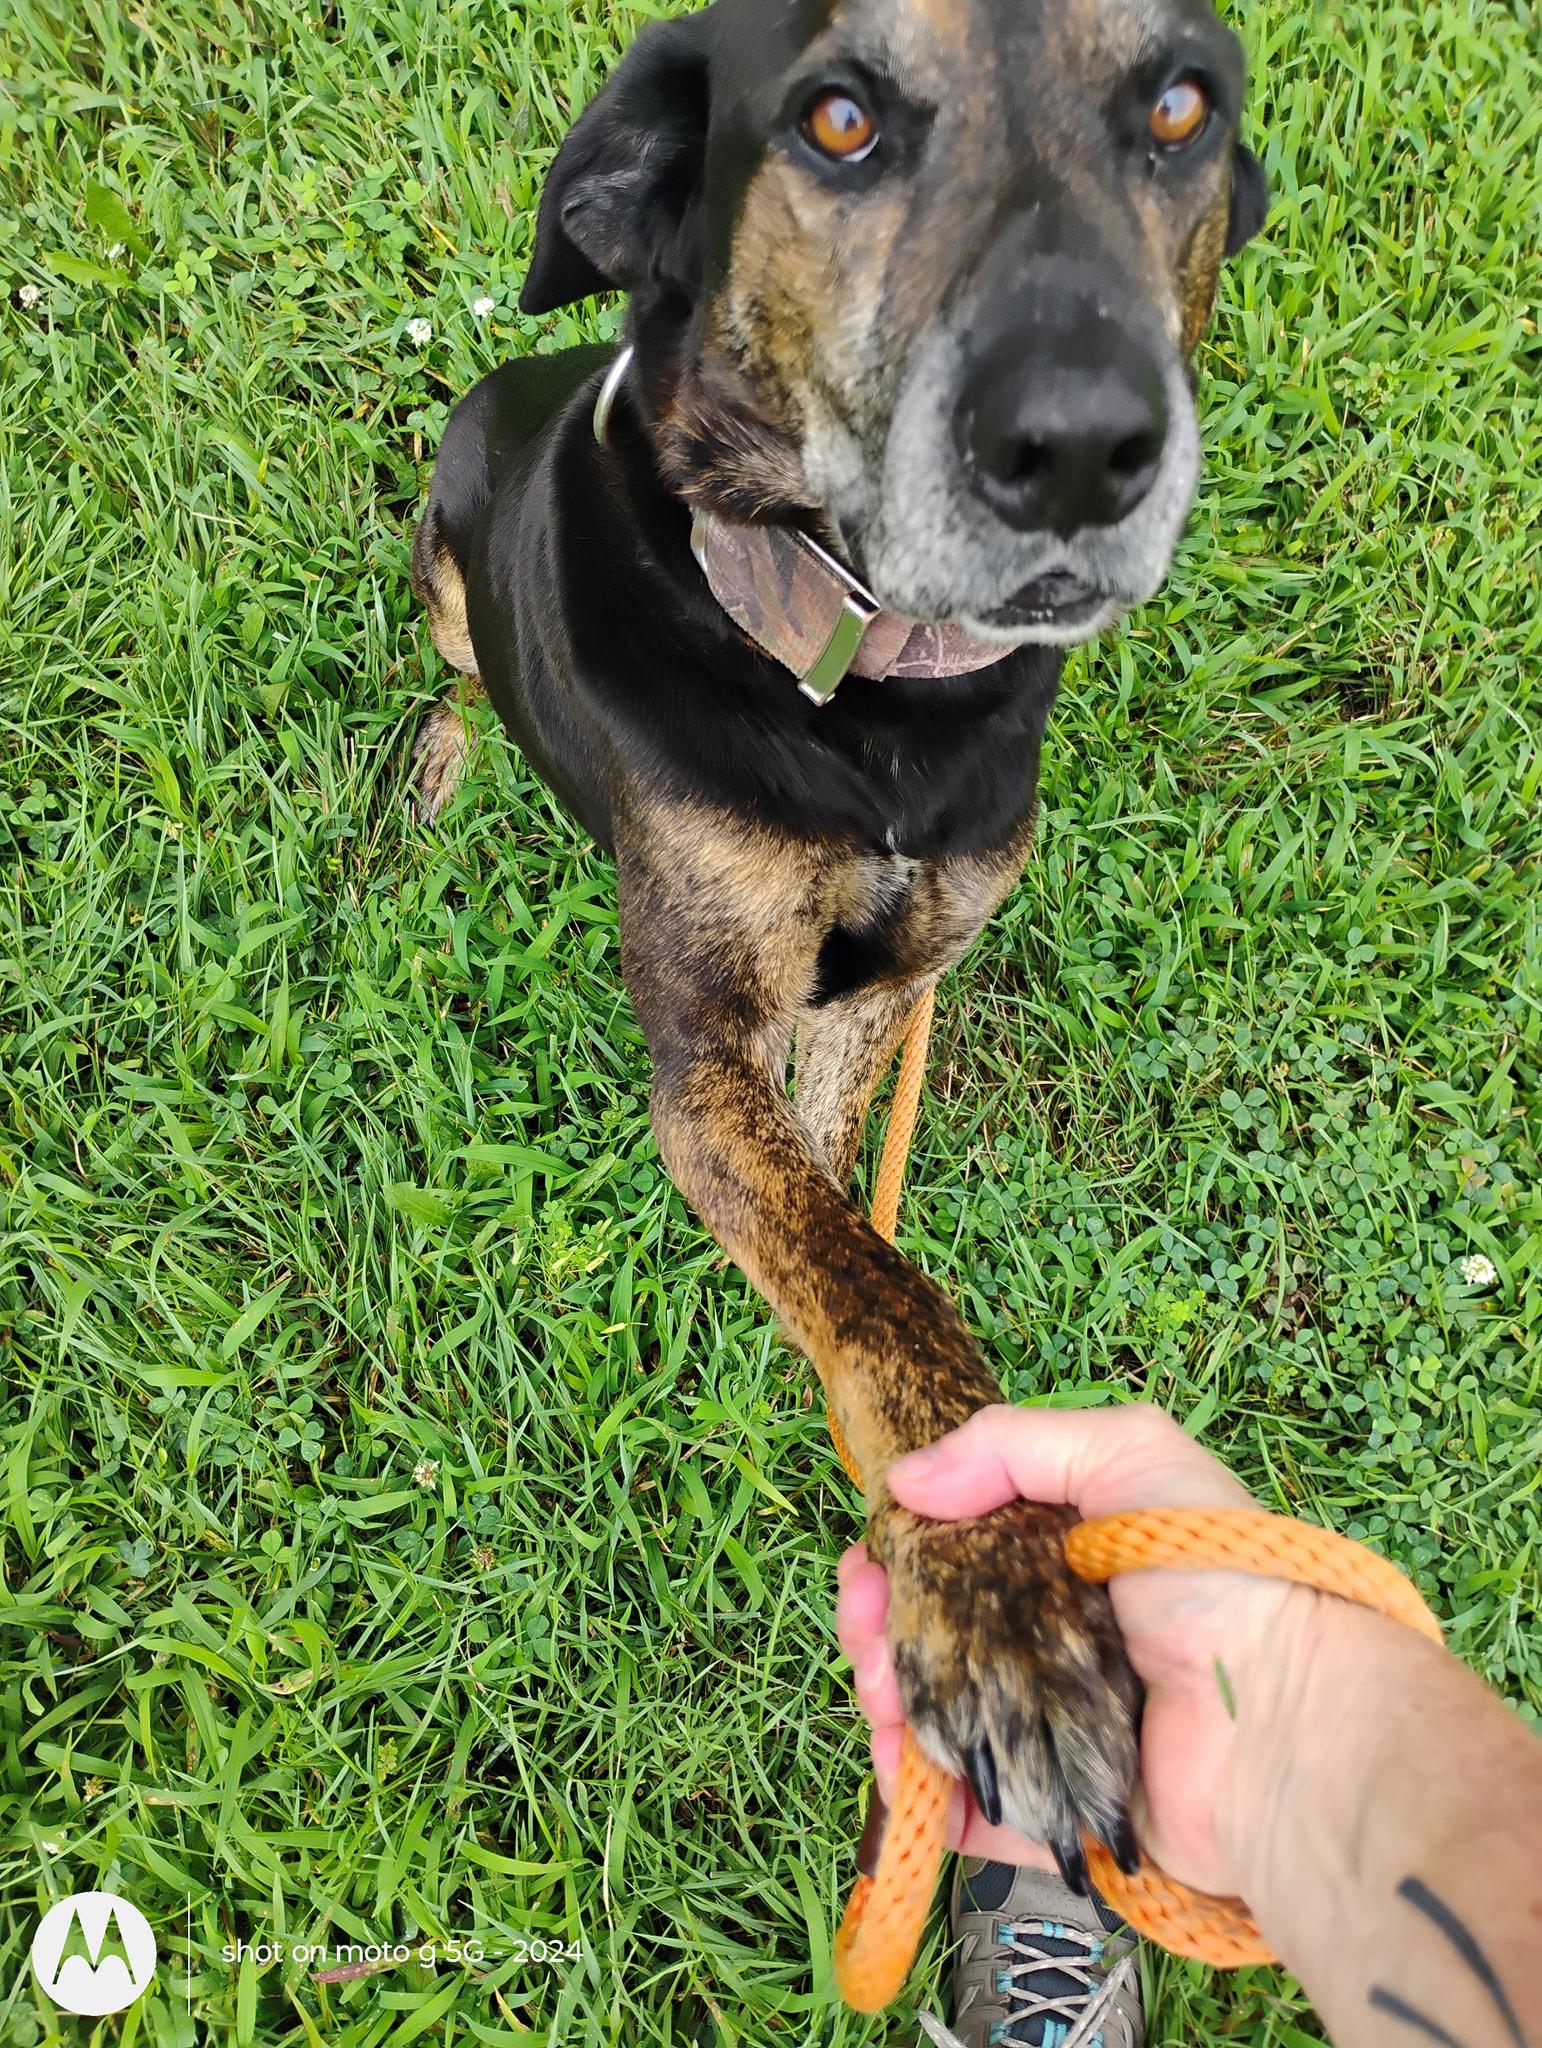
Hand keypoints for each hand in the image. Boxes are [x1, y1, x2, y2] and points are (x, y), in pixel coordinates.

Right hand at [838, 1403, 1320, 1895]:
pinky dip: (918, 1795)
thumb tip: (903, 1483)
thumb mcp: (1129, 1456)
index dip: (898, 1553)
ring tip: (885, 1699)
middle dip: (876, 1628)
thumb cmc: (1217, 1575)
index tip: (870, 1561)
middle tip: (868, 1632)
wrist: (1286, 1720)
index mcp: (1062, 1558)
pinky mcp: (1049, 1812)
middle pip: (928, 1633)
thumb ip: (1012, 1444)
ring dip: (887, 1702)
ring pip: (931, 1716)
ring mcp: (1046, 1731)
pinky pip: (962, 1809)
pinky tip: (903, 1768)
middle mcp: (1048, 1641)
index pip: (954, 1551)